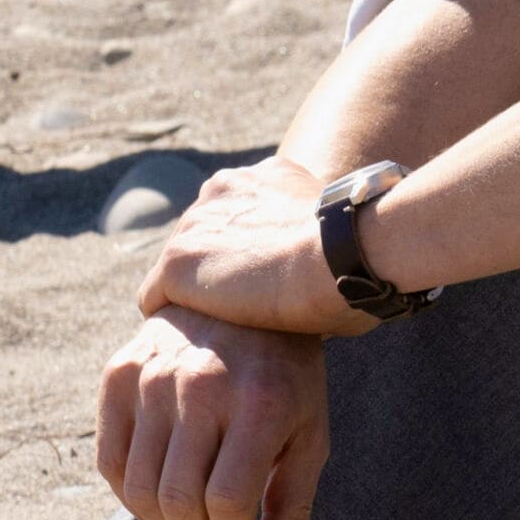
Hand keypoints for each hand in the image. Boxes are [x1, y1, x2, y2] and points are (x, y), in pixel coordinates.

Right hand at [97, 304, 330, 519]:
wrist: (246, 299)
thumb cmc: (288, 381)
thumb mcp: (308, 437)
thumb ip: (293, 508)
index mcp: (260, 403)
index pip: (228, 501)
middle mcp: (201, 386)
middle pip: (179, 501)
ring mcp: (154, 376)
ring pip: (138, 488)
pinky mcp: (119, 372)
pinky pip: (109, 459)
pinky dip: (128, 496)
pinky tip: (158, 505)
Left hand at [139, 156, 361, 336]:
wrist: (347, 254)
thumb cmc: (364, 256)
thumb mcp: (338, 229)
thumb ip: (311, 238)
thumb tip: (323, 275)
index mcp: (265, 175)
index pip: (238, 216)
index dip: (249, 253)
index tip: (264, 280)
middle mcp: (223, 187)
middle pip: (203, 239)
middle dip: (218, 271)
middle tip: (241, 311)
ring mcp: (193, 226)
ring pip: (178, 271)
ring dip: (197, 297)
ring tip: (217, 334)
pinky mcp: (174, 266)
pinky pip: (155, 302)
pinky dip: (174, 323)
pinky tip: (197, 344)